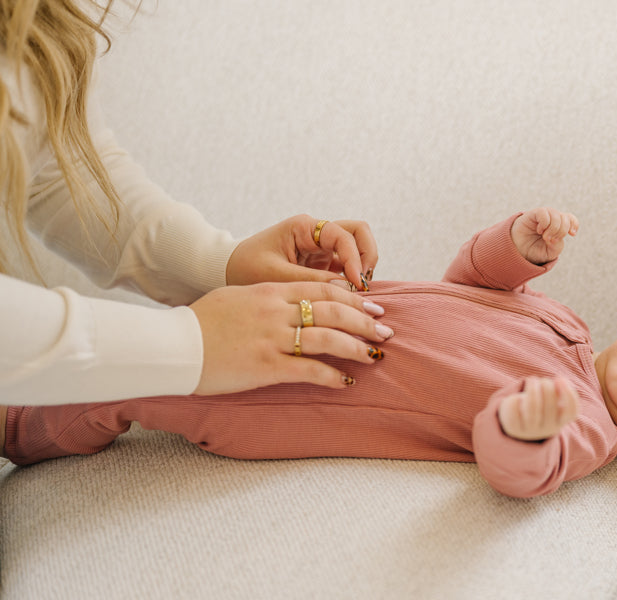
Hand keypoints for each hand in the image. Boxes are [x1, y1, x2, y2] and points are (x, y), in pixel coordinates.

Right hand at [189, 281, 392, 393]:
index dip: (353, 299)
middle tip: (385, 330)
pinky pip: (308, 370)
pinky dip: (331, 376)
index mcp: (271, 291)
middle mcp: (277, 311)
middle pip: (334, 311)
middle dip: (364, 321)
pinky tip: (345, 382)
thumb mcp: (238, 297)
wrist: (173, 345)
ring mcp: (272, 339)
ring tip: (375, 355)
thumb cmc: (201, 321)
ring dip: (357, 347)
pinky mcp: (265, 367)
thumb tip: (294, 303)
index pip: (324, 289)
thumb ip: (269, 298)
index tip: (373, 306)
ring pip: (328, 339)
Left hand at [226, 215, 377, 290]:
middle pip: (359, 233)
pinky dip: (352, 280)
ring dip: (362, 268)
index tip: (357, 284)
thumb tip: (347, 289)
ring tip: (358, 293)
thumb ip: (311, 282)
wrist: (226, 272)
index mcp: (304, 227)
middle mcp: (317, 233)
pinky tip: (350, 299)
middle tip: (364, 284)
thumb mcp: (276, 276)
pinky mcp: (321, 264)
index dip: (355, 259)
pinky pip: (347, 267)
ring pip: (357, 248)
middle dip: (367, 256)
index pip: (345, 235)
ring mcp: (321, 248)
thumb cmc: (245, 268)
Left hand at [498, 377, 579, 440]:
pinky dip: (515, 400)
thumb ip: (558, 390)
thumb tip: (561, 380)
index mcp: (559, 421)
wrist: (517, 424)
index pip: (571, 412)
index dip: (569, 394)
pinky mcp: (513, 427)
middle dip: (547, 388)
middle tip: (542, 381)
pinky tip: (517, 397)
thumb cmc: (538, 405)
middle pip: (550, 408)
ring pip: (532, 410)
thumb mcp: (550, 400)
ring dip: (532, 391)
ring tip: (531, 380)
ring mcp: (529, 429)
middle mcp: (546, 429)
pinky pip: (514, 411)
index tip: (560, 379)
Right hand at [511, 207, 578, 264]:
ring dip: (554, 229)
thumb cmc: (535, 251)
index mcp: (558, 227)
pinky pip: (544, 213)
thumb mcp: (550, 252)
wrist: (517, 252)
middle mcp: (551, 219)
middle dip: (562, 231)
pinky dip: (544, 223)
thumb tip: (556, 236)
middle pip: (565, 218)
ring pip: (556, 215)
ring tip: (545, 237)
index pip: (571, 219)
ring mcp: (543, 216)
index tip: (572, 234)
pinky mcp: (533, 214)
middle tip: (552, 240)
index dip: (574, 224)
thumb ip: (558, 245)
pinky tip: (539, 230)